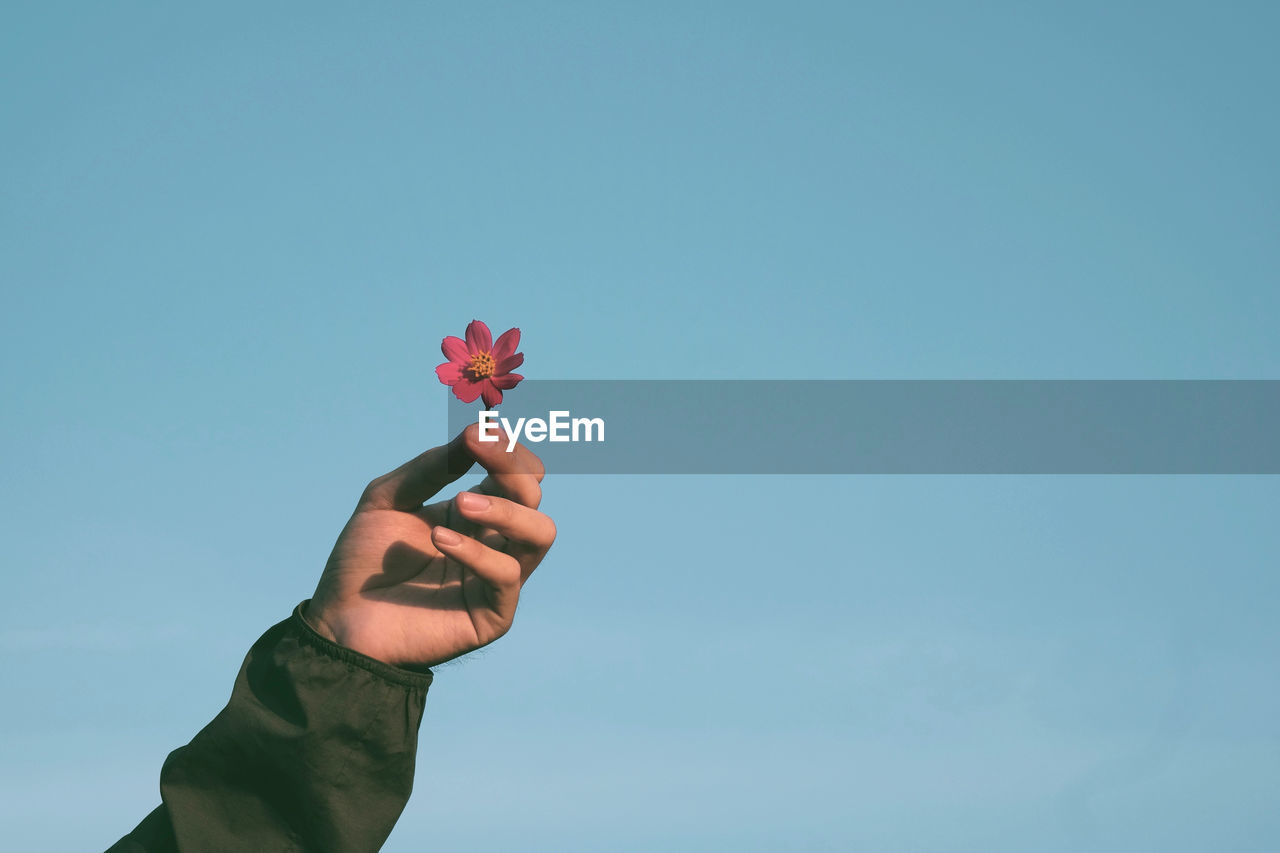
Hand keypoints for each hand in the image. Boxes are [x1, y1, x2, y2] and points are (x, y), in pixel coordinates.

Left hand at [305, 424, 554, 667]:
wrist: (339, 619)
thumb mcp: (388, 497)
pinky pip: (507, 575)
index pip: (517, 473)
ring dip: (508, 510)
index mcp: (476, 512)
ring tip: (462, 502)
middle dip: (512, 468)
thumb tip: (476, 433)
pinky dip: (477, 552)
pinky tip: (439, 540)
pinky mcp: (493, 613)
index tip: (476, 433)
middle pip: (534, 496)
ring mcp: (497, 578)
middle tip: (475, 452)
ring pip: (540, 534)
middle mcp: (494, 541)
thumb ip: (431, 467)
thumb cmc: (364, 559)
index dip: (506, 449)